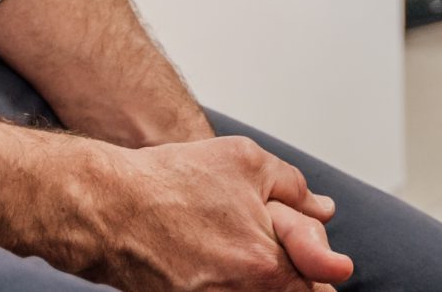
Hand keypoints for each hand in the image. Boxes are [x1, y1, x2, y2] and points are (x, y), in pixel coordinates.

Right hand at [70, 134, 352, 291]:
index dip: (325, 267)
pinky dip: (235, 285)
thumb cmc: (170, 181)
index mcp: (265, 262)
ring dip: (267, 282)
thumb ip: (294, 188)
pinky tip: (222, 263)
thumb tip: (325, 210)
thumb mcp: (245, 161)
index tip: (333, 266)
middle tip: (295, 257)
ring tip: (246, 254)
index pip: (318, 283)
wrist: (107, 209)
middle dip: (299, 277)